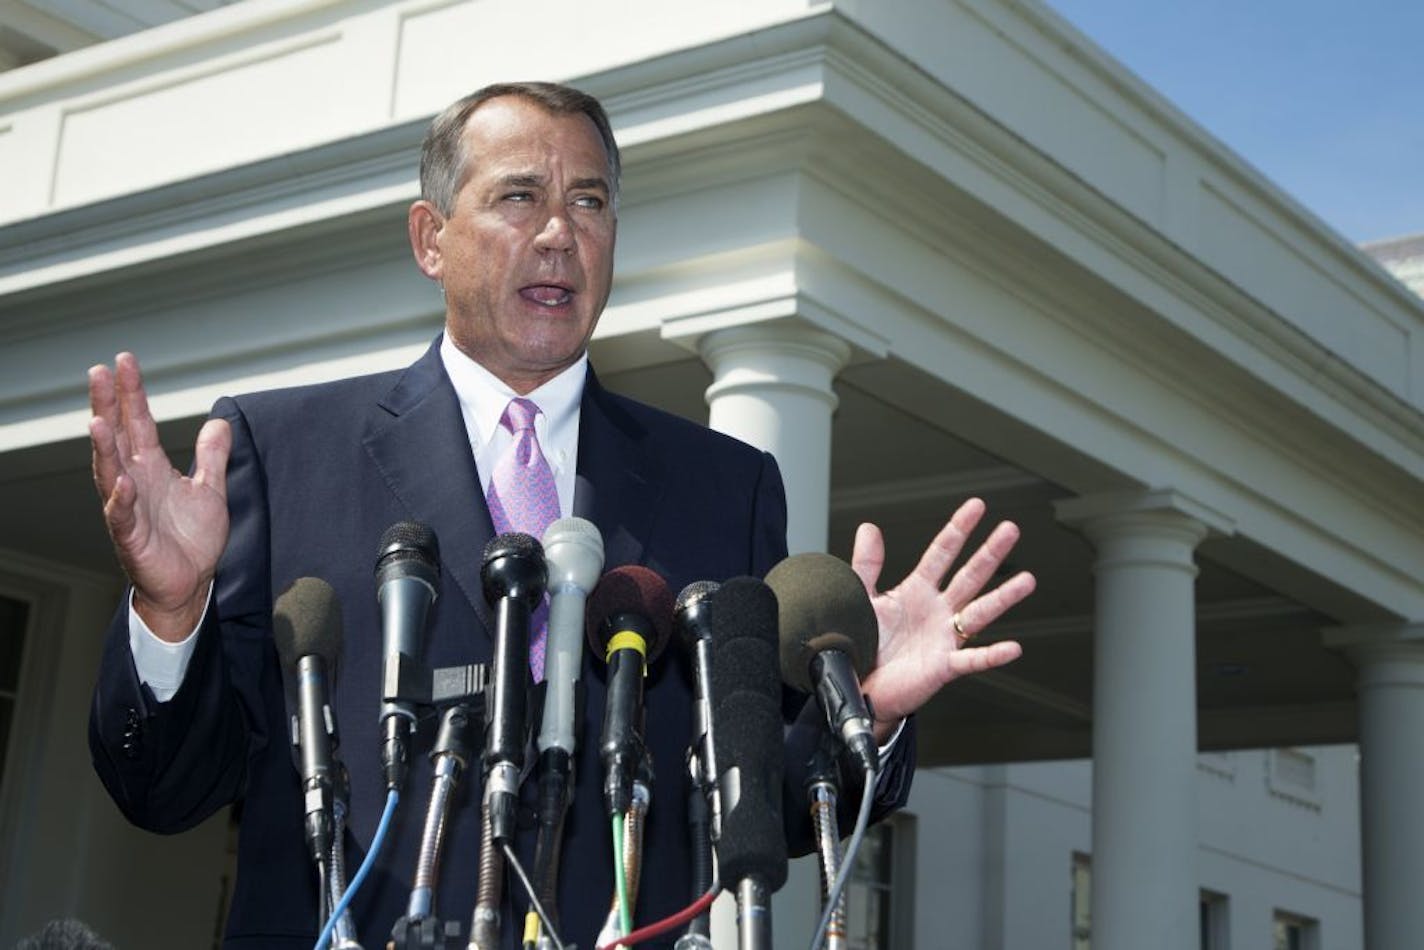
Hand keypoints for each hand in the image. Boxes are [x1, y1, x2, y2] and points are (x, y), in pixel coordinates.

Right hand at [89, 353, 231, 640]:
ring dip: (104, 447)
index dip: (132, 392)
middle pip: (116, 437)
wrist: (190, 584)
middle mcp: (133, 481)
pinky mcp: (131, 537)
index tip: (124, 361)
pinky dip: (120, 499)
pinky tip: (121, 482)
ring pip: (109, 472)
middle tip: (99, 372)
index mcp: (150, 467)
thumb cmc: (192, 539)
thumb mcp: (210, 490)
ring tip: (98, 420)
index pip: (138, 422)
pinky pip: (121, 516)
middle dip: (107, 405)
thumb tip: (219, 422)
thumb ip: (211, 456)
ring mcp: (128, 508)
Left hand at [852, 497, 1035, 740]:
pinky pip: (972, 660)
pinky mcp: (944, 666)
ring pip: (980, 612)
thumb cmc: (864, 643)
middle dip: (990, 552)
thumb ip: (866, 565)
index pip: (942, 553)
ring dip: (1003, 597)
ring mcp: (944, 637)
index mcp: (917, 591)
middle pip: (969, 576)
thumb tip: (869, 528)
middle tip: (1011, 529)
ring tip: (1027, 580)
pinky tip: (1012, 648)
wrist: (860, 684)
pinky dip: (993, 655)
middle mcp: (937, 611)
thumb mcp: (862, 598)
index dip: (959, 529)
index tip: (977, 506)